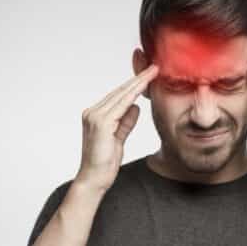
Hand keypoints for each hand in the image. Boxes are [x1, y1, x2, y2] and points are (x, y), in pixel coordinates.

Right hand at [75, 64, 157, 191]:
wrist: (95, 179)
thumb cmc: (105, 162)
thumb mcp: (119, 138)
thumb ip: (125, 122)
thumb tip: (135, 107)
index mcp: (95, 115)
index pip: (118, 95)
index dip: (134, 84)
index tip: (148, 74)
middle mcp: (92, 112)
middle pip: (120, 91)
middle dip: (138, 78)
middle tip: (154, 67)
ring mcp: (95, 117)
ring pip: (121, 95)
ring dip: (138, 83)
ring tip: (152, 72)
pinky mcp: (101, 123)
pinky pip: (121, 105)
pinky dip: (133, 95)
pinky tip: (144, 87)